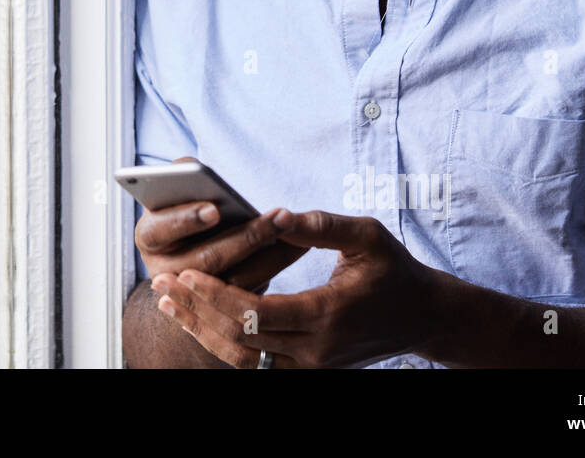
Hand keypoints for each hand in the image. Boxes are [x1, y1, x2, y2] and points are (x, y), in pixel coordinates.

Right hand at [134, 161, 305, 292]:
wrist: (190, 261)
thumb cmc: (188, 212)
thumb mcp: (179, 193)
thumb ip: (183, 177)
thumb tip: (192, 169)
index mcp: (148, 237)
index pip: (161, 228)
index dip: (186, 220)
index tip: (215, 210)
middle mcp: (163, 271)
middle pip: (206, 259)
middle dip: (247, 236)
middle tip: (281, 215)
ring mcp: (191, 298)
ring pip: (234, 281)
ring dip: (272, 254)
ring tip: (296, 227)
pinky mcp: (219, 314)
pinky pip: (249, 295)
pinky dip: (274, 268)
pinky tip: (297, 247)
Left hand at [150, 210, 447, 367]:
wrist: (421, 316)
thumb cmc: (393, 269)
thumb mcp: (367, 236)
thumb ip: (322, 226)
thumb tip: (277, 214)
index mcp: (329, 314)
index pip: (258, 313)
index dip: (217, 295)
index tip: (185, 273)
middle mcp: (317, 350)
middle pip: (241, 340)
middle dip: (196, 311)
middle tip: (162, 284)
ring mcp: (312, 367)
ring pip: (243, 360)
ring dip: (202, 332)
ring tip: (168, 305)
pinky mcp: (308, 371)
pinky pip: (256, 366)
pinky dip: (223, 345)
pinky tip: (198, 321)